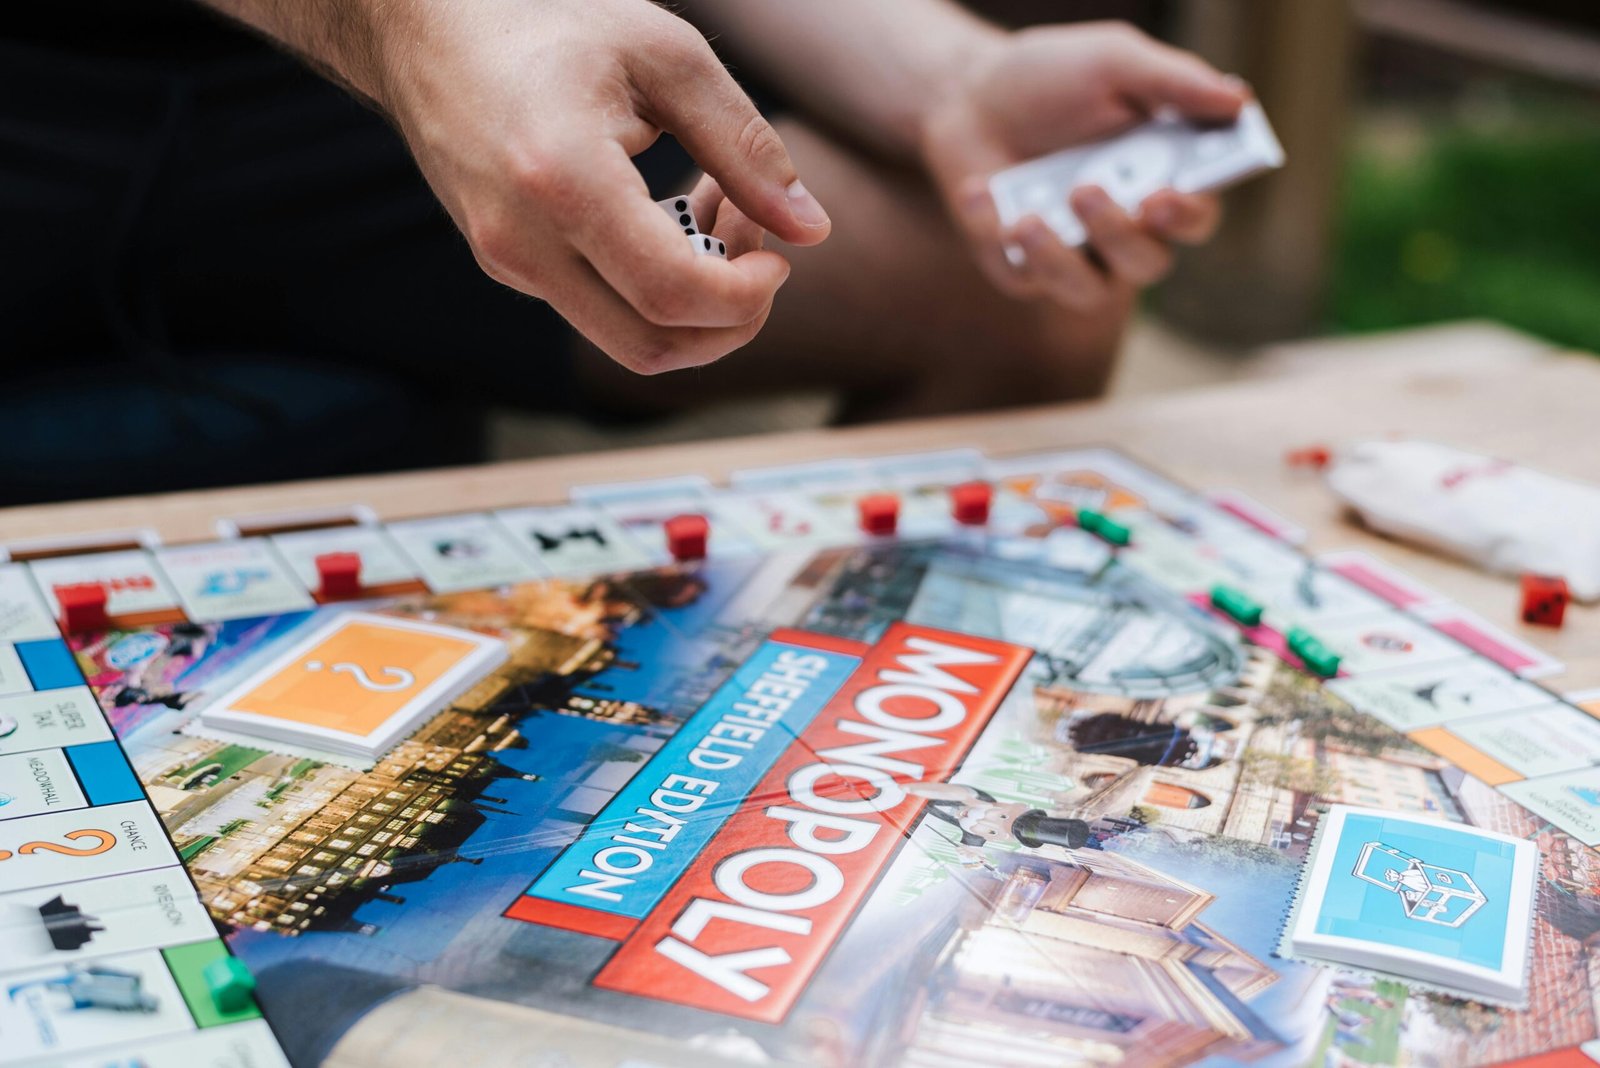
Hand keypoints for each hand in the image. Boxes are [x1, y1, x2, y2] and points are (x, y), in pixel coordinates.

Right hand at [367, 0, 831, 372]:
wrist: (427, 29)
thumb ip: (745, 145)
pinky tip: (671, 213)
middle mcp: (523, 241)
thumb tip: (812, 229)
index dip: (746, 296)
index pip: (671, 294)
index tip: (779, 254)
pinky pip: (601, 310)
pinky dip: (656, 288)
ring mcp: (509, 263)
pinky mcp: (509, 267)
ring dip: (696, 305)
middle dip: (731, 317)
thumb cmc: (553, 24)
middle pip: (653, 348)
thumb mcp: (667, 58)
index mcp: (562, 179)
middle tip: (756, 236)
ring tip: (717, 212)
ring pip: (629, 342)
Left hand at [920, 22, 1248, 308]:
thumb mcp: (1113, 61)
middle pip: (1147, 264)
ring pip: (1087, 292)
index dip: (1187, 217)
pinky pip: (1017, 275)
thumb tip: (1239, 99)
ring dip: (1059, 261)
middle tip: (1087, 190)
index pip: (1195, 217)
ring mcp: (1073, 253)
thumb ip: (1174, 82)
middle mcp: (1126, 228)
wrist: (969, 94)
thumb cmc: (1053, 77)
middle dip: (1119, 235)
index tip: (1164, 199)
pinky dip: (992, 233)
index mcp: (1164, 180)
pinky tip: (978, 189)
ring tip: (1027, 218)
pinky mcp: (1019, 267)